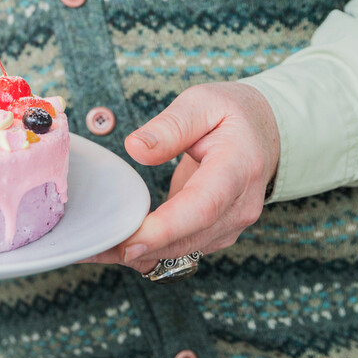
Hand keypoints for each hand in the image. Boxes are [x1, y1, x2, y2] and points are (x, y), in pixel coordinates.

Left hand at [81, 82, 279, 272]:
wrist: (264, 132)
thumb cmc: (232, 114)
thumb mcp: (201, 103)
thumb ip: (170, 126)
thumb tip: (135, 148)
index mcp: (238, 168)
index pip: (203, 206)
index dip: (165, 229)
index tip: (129, 241)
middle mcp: (240, 205)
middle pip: (189, 238)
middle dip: (139, 248)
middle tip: (92, 246)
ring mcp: (231, 225)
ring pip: (182, 251)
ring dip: (139, 254)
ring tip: (94, 247)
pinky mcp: (217, 233)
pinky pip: (181, 250)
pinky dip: (149, 252)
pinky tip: (116, 245)